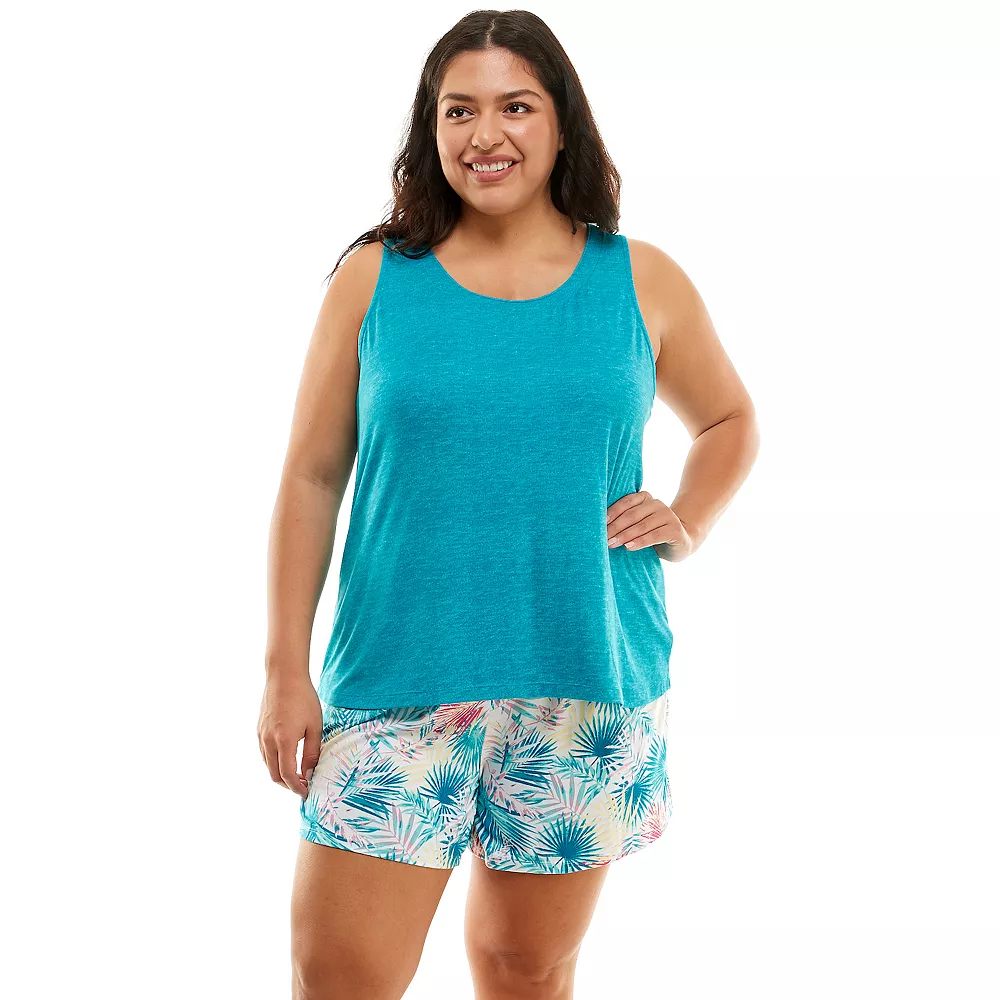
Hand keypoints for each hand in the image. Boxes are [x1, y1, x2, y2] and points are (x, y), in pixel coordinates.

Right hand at [257, 672, 322, 799]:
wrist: (284, 676)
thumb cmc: (304, 698)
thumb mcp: (315, 725)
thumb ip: (312, 752)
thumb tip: (309, 773)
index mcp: (284, 740)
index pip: (287, 775)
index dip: (297, 788)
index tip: (307, 793)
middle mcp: (268, 741)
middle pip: (274, 775)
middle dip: (288, 785)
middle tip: (303, 786)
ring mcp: (261, 735)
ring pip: (267, 765)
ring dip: (280, 774)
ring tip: (297, 774)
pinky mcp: (258, 730)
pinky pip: (264, 754)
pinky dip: (274, 762)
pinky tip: (287, 758)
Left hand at [607, 490, 695, 562]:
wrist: (680, 543)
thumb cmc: (652, 533)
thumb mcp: (638, 524)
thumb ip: (625, 520)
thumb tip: (599, 526)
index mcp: (645, 498)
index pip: (626, 502)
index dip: (612, 513)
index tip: (599, 524)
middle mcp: (657, 504)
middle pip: (632, 514)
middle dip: (615, 527)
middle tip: (603, 538)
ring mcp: (668, 516)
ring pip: (642, 525)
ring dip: (625, 535)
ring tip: (612, 544)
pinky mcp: (674, 530)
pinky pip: (654, 536)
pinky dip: (640, 542)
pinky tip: (629, 547)